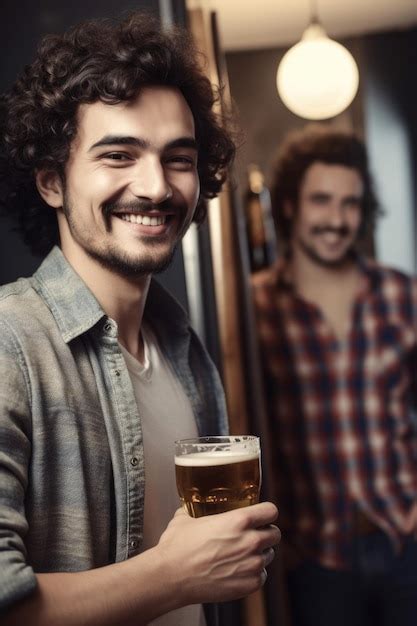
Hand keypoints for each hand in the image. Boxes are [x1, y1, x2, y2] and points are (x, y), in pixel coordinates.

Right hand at [156, 502, 279, 605]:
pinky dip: (253, 573)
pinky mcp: (249, 584)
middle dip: (266, 533)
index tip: (263, 514)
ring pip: (269, 555)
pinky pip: (262, 575)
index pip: (271, 511)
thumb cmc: (178, 548)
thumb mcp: (186, 518)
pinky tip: (238, 570)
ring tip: (242, 554)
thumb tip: (192, 504)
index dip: (267, 512)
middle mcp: (250, 541)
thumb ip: (196, 508)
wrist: (171, 577)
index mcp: (239, 520)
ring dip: (259, 553)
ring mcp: (252, 565)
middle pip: (275, 533)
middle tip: (254, 534)